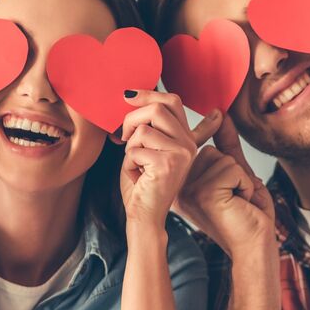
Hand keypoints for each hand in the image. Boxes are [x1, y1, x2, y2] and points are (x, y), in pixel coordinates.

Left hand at [117, 90, 219, 230]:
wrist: (145, 216)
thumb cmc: (141, 184)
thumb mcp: (146, 148)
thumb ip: (148, 126)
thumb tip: (131, 95)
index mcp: (185, 138)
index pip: (171, 101)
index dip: (148, 94)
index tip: (127, 96)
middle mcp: (188, 144)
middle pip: (156, 109)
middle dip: (131, 119)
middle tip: (122, 137)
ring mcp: (181, 154)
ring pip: (143, 129)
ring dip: (130, 146)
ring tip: (135, 163)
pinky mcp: (167, 164)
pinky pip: (135, 149)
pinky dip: (128, 163)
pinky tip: (137, 176)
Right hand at [177, 113, 274, 256]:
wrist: (255, 246)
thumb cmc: (247, 215)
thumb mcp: (236, 174)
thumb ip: (226, 145)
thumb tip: (222, 114)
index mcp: (181, 185)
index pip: (202, 150)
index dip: (222, 165)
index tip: (230, 195)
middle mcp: (179, 188)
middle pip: (210, 151)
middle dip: (233, 172)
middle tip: (234, 199)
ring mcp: (188, 190)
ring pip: (222, 158)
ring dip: (240, 179)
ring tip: (236, 202)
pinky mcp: (203, 193)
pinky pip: (231, 167)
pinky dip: (245, 184)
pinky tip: (239, 204)